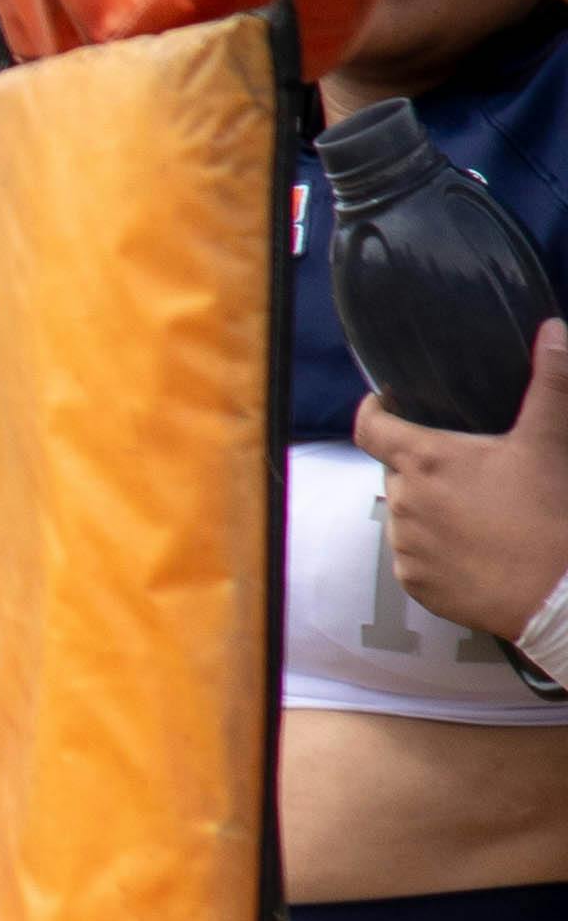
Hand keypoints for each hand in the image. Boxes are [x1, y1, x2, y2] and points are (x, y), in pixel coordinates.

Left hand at [359, 322, 567, 653]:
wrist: (555, 591)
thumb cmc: (549, 510)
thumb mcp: (548, 439)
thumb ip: (550, 381)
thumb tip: (553, 329)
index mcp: (426, 462)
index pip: (370, 428)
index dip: (372, 410)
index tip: (382, 402)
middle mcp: (404, 503)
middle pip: (396, 471)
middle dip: (421, 463)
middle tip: (465, 463)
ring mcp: (405, 547)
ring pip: (405, 514)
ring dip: (428, 504)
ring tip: (476, 506)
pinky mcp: (413, 583)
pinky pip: (412, 554)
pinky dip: (433, 544)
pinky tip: (472, 542)